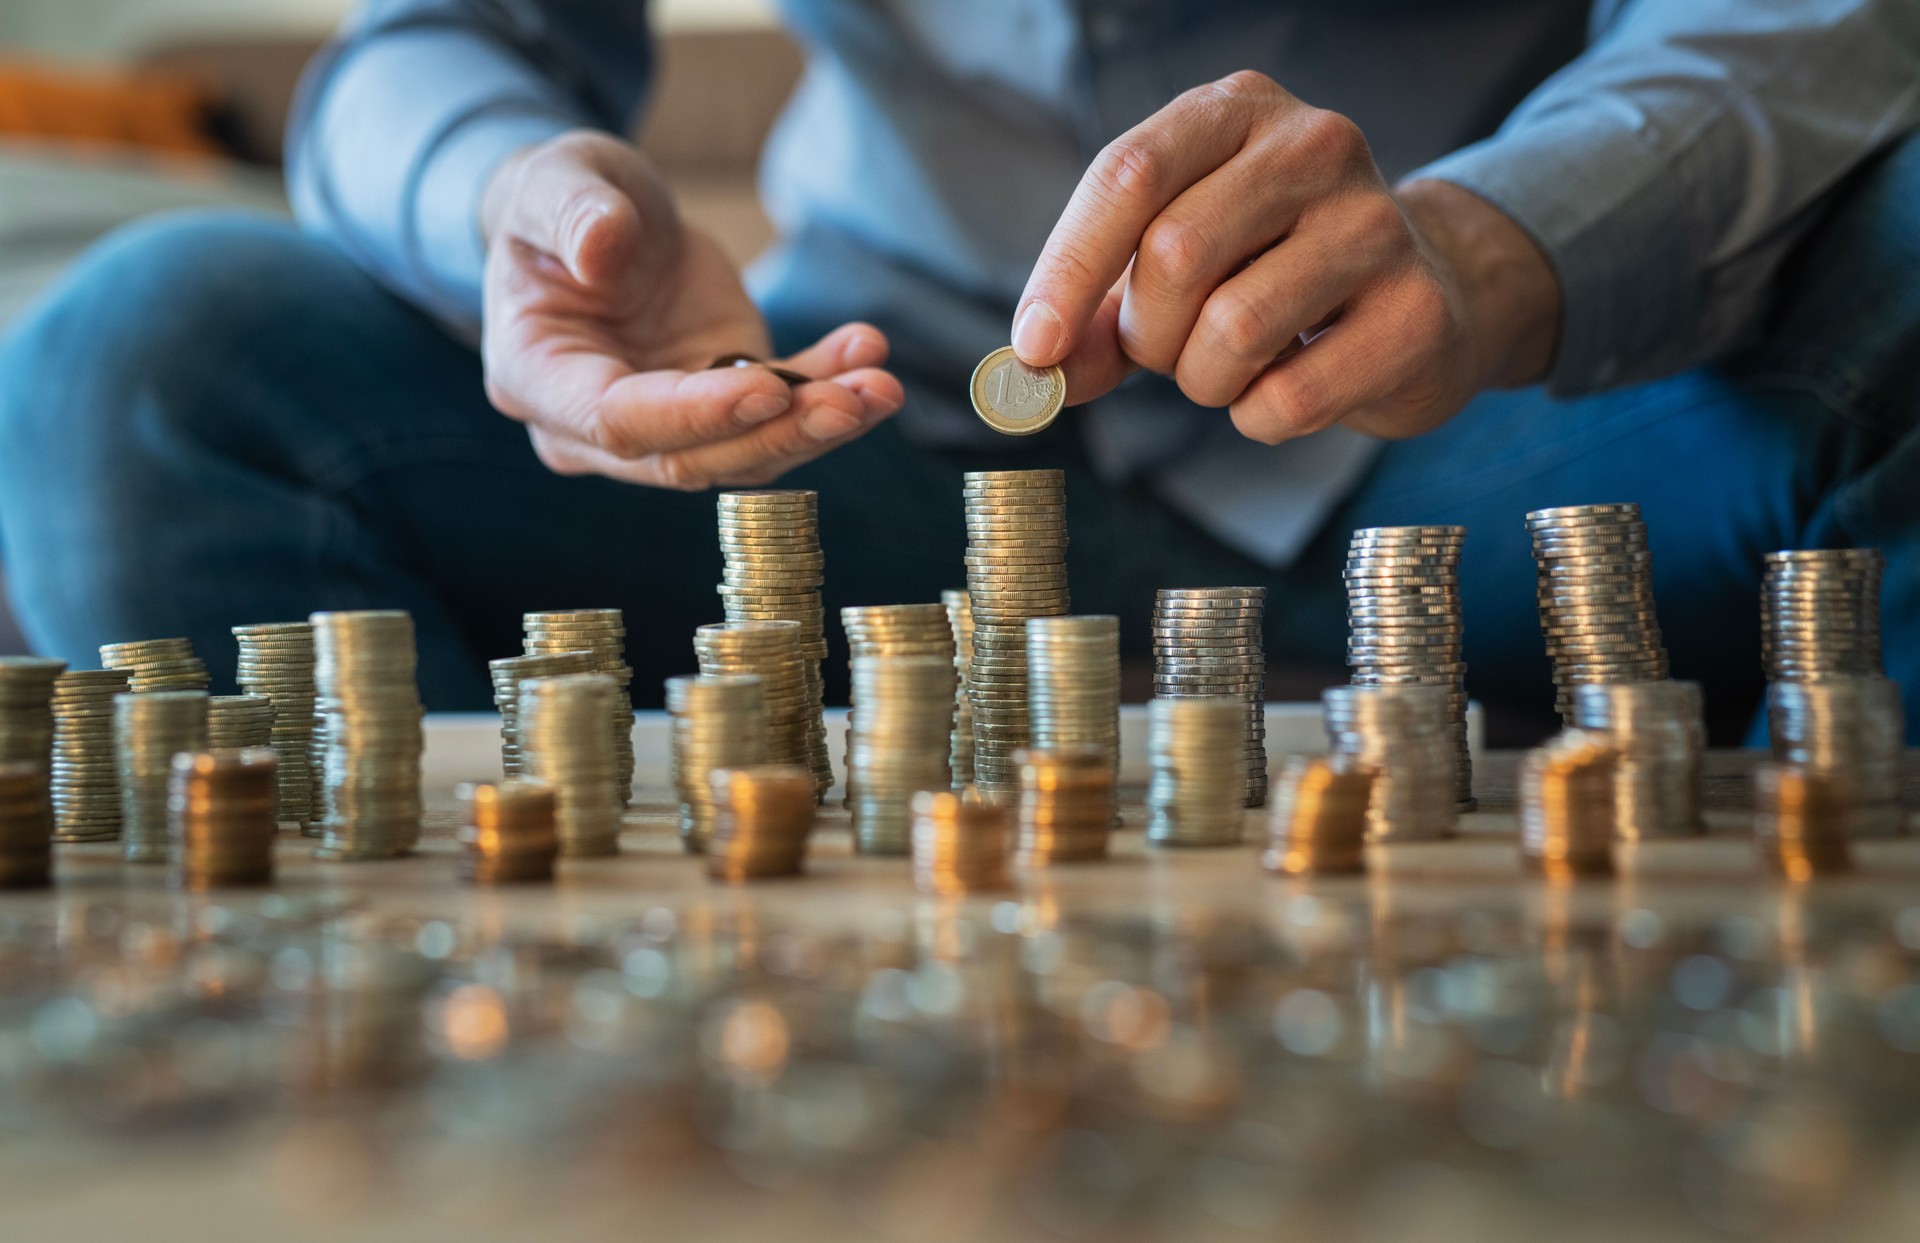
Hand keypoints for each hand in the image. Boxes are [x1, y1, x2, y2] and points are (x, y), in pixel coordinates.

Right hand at [480, 131, 902, 488]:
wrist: (598, 218)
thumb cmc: (561, 201)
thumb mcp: (555, 183)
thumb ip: (571, 214)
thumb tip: (599, 247)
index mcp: (536, 381)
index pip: (618, 422)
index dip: (695, 413)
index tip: (766, 388)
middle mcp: (595, 430)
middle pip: (692, 457)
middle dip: (778, 433)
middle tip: (856, 399)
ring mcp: (665, 426)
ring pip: (747, 451)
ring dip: (819, 424)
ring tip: (882, 384)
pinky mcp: (722, 406)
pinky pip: (779, 411)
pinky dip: (827, 384)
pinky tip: (868, 351)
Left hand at [1012, 72, 1558, 443]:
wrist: (1424, 301)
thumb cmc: (1270, 278)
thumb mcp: (1174, 272)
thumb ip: (1096, 316)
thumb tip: (1034, 371)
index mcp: (1236, 110)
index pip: (1129, 173)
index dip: (1068, 268)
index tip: (1034, 347)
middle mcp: (1314, 145)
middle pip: (1175, 255)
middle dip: (1148, 334)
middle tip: (1171, 349)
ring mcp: (1375, 223)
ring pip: (1233, 329)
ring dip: (1203, 380)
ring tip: (1231, 367)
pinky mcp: (1415, 311)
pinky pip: (1290, 397)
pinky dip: (1259, 418)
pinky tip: (1286, 390)